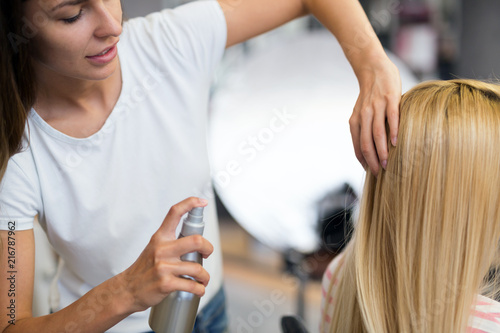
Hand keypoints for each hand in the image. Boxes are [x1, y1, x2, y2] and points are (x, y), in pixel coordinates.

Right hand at [118, 197, 213, 312]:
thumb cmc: (144, 269)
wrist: (127, 290)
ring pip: (197, 268)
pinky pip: (191, 285)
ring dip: (205, 276)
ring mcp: (163, 267)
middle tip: (207, 254)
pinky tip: (199, 289)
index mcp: (160, 237)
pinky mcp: (166, 284)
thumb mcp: (154, 248)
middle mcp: (162, 249)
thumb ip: (171, 241)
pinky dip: (200, 289)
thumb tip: (195, 240)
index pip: (174, 213)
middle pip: (196, 241)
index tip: (202, 202)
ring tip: (203, 279)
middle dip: (208, 248)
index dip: (190, 203)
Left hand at [349, 56, 401, 175]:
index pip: (357, 145)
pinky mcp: (390, 98)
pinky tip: (396, 142)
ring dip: (382, 150)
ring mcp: (377, 106)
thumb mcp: (361, 112)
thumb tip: (370, 149)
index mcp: (355, 120)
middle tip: (380, 173)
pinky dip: (393, 130)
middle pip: (366, 143)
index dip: (363, 160)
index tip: (370, 171)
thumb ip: (363, 128)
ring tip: (387, 163)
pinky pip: (391, 117)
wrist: (373, 68)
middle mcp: (363, 115)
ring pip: (377, 133)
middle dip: (372, 160)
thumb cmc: (370, 95)